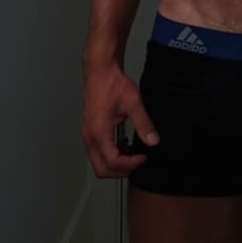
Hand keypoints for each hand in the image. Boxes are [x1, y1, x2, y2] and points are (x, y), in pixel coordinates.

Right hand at [81, 62, 159, 179]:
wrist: (100, 71)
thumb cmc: (112, 83)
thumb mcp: (133, 103)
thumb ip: (144, 124)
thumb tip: (153, 141)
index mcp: (98, 132)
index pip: (112, 162)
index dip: (130, 164)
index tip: (143, 157)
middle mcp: (89, 136)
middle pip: (101, 169)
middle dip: (121, 171)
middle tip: (137, 161)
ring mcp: (88, 135)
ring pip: (98, 163)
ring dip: (115, 164)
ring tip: (132, 154)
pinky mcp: (90, 131)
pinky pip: (97, 152)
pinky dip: (110, 155)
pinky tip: (124, 145)